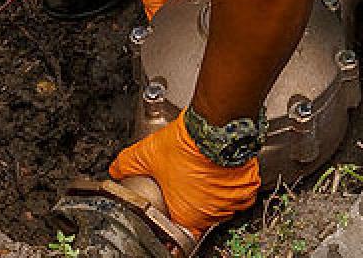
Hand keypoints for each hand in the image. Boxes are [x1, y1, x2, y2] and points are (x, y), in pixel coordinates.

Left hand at [108, 112, 259, 237]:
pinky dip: (234, 184)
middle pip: (204, 215)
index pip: (183, 235)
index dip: (177, 225)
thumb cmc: (185, 144)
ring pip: (223, 204)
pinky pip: (242, 192)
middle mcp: (211, 212)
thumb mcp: (148, 154)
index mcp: (187, 214)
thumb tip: (116, 169)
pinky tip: (223, 170)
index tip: (176, 217)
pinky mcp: (247, 185)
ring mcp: (231, 200)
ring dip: (215, 193)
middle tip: (189, 183)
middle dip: (196, 202)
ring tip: (206, 174)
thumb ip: (129, 164)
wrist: (212, 126)